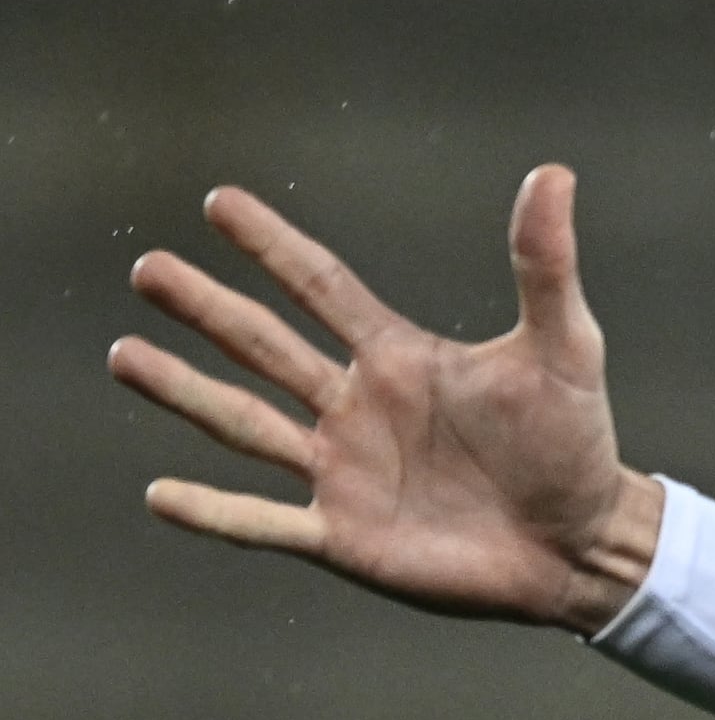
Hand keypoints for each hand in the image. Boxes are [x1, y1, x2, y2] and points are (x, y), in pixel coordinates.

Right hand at [110, 166, 662, 631]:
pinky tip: (160, 495)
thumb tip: (552, 173)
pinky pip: (265, 524)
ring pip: (245, 425)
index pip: (321, 286)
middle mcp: (356, 408)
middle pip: (263, 346)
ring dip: (185, 391)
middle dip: (206, 308)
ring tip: (125, 355)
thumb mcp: (564, 349)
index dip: (273, 246)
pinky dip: (216, 512)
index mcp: (398, 358)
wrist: (585, 545)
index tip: (219, 202)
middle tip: (148, 270)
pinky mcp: (346, 537)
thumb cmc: (575, 446)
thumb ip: (544, 267)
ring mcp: (343, 472)